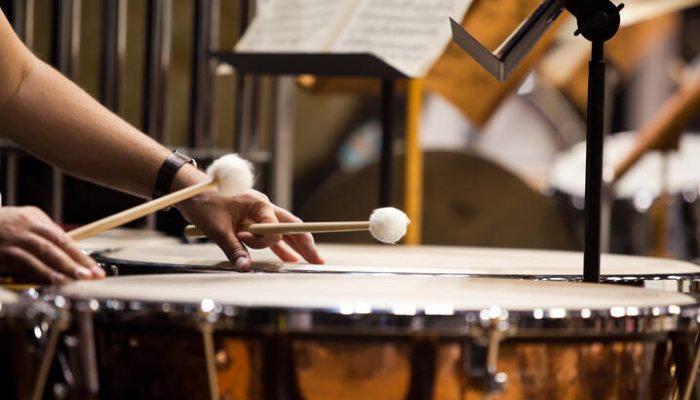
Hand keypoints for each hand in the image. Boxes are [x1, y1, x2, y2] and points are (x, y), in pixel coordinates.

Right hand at [0, 206, 104, 283]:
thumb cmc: (1, 228)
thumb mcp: (22, 225)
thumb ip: (43, 239)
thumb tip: (70, 258)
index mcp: (34, 217)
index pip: (64, 239)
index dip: (81, 255)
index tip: (96, 270)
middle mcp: (25, 225)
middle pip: (57, 245)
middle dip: (76, 262)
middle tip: (93, 275)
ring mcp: (13, 238)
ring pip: (42, 253)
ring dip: (60, 268)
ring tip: (75, 279)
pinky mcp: (2, 252)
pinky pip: (24, 263)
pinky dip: (40, 272)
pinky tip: (53, 280)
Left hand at [177, 189, 323, 270]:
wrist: (190, 191)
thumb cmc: (204, 203)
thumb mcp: (216, 228)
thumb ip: (232, 248)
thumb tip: (244, 267)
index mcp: (258, 204)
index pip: (272, 227)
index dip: (262, 240)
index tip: (244, 240)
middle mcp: (263, 208)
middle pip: (291, 226)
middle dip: (305, 243)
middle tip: (318, 260)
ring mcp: (258, 215)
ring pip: (283, 231)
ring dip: (296, 246)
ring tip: (311, 261)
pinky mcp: (251, 222)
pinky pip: (270, 235)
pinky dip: (280, 246)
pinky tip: (290, 258)